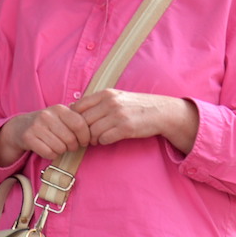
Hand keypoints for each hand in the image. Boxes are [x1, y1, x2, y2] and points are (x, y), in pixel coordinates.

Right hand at [0, 105, 91, 161]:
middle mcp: (47, 115)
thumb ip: (77, 120)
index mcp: (59, 109)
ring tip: (57, 145)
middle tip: (68, 145)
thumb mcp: (61, 117)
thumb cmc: (48, 124)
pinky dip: (51, 154)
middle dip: (72, 146)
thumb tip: (96, 130)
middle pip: (71, 139)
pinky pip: (48, 153)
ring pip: (60, 147)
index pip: (80, 125)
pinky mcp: (28, 137)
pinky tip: (48, 148)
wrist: (21, 126)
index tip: (84, 141)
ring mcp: (36, 126)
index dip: (85, 137)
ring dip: (61, 150)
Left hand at [72, 89, 197, 152]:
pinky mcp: (125, 128)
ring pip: (92, 131)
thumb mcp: (116, 97)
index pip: (77, 106)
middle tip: (85, 136)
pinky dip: (102, 142)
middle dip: (82, 131)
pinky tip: (107, 140)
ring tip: (96, 139)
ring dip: (92, 138)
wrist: (162, 112)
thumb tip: (73, 108)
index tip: (78, 125)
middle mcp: (110, 103)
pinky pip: (104, 139)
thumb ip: (97, 101)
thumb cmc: (136, 106)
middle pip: (83, 121)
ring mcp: (118, 115)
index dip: (74, 119)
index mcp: (105, 94)